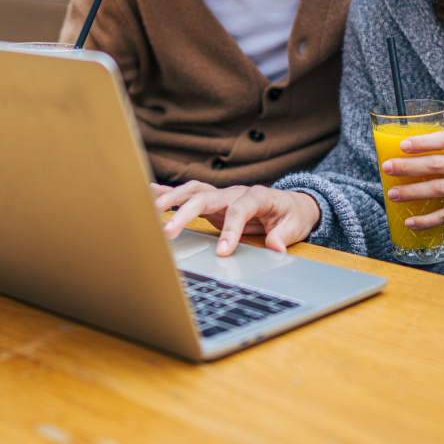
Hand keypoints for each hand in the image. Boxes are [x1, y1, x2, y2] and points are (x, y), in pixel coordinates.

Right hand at [151, 181, 321, 255]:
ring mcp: (223, 195)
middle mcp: (235, 192)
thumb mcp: (294, 226)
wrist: (293, 204)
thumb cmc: (292, 215)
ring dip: (172, 198)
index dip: (230, 230)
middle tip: (169, 233)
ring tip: (152, 209)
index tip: (222, 252)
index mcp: (257, 195)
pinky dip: (169, 192)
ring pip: (194, 191)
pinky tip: (149, 192)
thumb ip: (282, 236)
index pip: (240, 209)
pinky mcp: (214, 202)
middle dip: (185, 213)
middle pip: (206, 197)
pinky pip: (190, 195)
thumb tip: (275, 247)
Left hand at [382, 131, 443, 229]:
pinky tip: (411, 221)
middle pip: (439, 164)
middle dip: (409, 167)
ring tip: (393, 194)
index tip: (402, 145)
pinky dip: (428, 219)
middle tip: (387, 168)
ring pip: (441, 190)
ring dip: (414, 192)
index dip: (423, 142)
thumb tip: (412, 148)